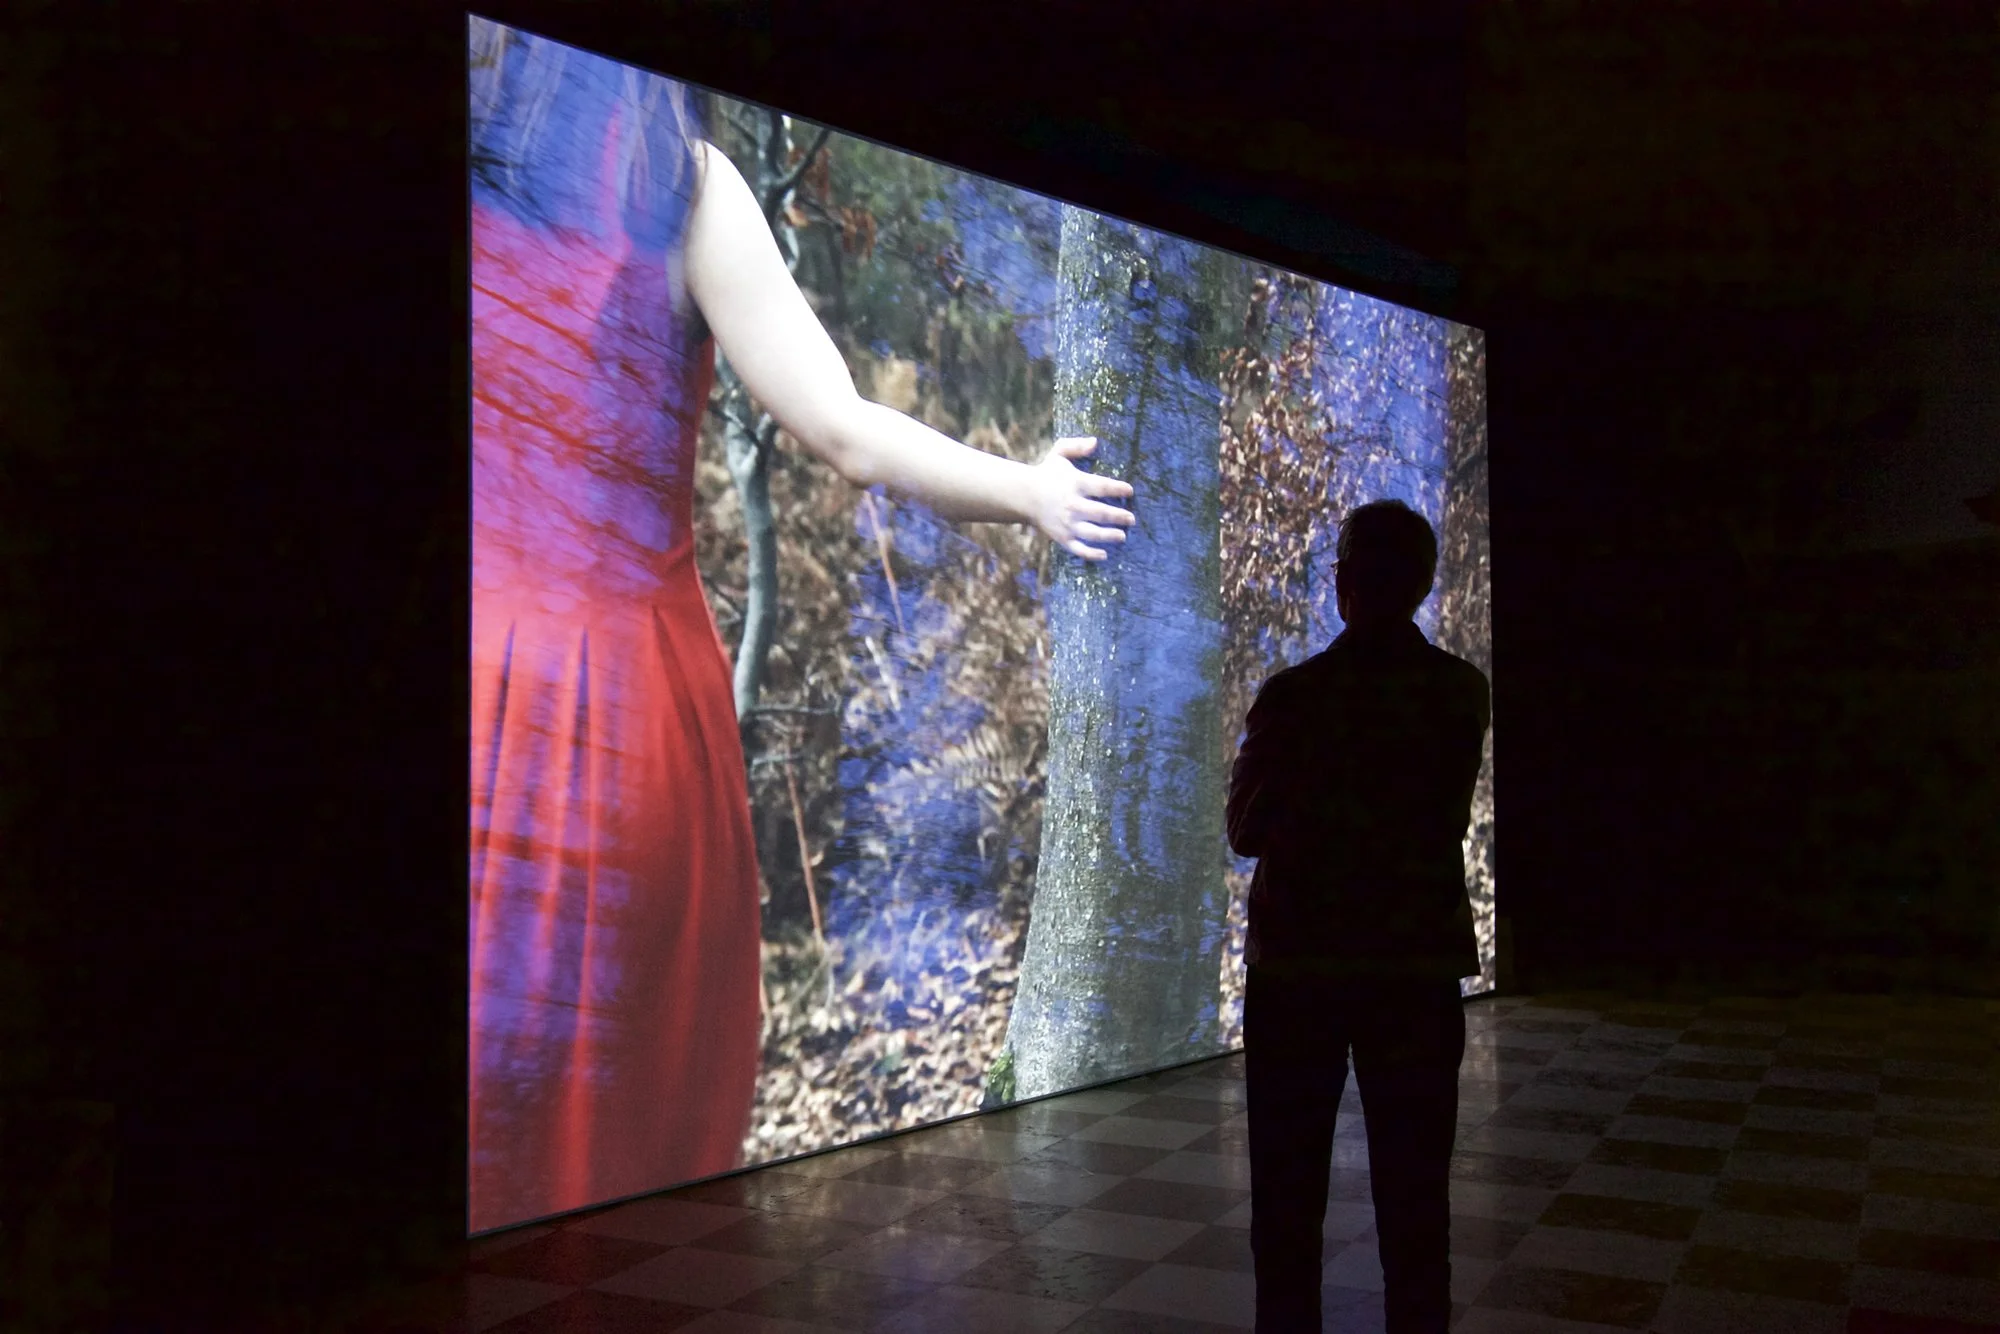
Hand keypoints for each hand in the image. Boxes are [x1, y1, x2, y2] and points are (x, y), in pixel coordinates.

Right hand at [1028, 436, 1135, 560]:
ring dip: (1110, 536)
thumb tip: (1095, 441)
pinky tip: (1104, 555)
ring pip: (1093, 533)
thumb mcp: (1059, 454)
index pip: (1103, 487)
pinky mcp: (1062, 537)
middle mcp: (1073, 505)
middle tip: (1131, 519)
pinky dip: (1092, 554)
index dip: (1118, 489)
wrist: (1023, 495)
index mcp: (1076, 484)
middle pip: (1102, 513)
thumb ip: (1076, 446)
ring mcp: (1067, 523)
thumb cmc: (1046, 473)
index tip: (1129, 491)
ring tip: (1123, 536)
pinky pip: (1079, 549)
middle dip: (1120, 517)